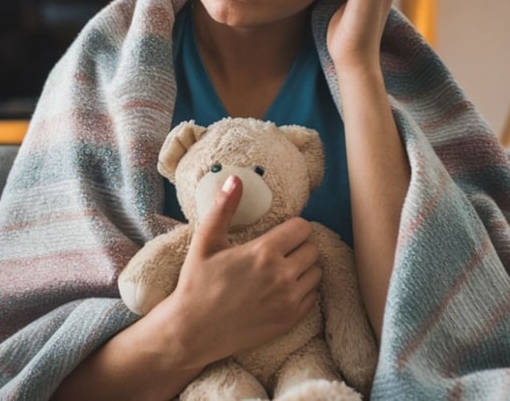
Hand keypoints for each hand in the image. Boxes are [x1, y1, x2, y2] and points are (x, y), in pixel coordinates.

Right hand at [161, 176, 322, 367]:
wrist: (193, 331)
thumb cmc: (197, 284)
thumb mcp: (206, 242)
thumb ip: (224, 208)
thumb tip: (235, 179)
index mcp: (264, 252)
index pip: (302, 228)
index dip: (292, 228)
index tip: (280, 233)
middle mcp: (282, 275)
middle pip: (312, 249)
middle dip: (299, 247)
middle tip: (280, 251)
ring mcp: (288, 300)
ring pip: (317, 273)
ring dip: (304, 268)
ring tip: (283, 270)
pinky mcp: (290, 320)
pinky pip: (313, 297)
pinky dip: (303, 291)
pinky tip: (282, 290)